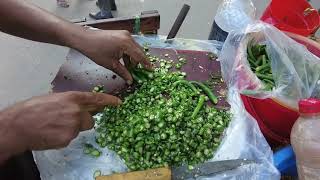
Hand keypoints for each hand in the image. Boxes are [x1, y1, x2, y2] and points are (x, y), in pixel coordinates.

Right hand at [0, 91, 120, 157]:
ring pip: (80, 129)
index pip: (96, 99)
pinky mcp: (69, 138)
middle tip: (67, 121)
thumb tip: (80, 106)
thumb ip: (70, 102)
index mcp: (72, 98)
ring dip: (72, 128)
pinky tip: (52, 133)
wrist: (18, 125)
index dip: (108, 101)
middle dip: (83, 121)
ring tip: (55, 126)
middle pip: (90, 119)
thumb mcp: (54, 98)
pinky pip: (71, 137)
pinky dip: (64, 136)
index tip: (118, 103)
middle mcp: (76, 111)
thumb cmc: (32, 109)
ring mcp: (74, 125)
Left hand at [76, 29, 151, 83]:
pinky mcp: (121, 34)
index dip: (146, 65)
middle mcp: (128, 37)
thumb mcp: (111, 64)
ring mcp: (125, 34)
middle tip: (140, 73)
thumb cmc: (96, 51)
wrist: (84, 39)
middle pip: (139, 52)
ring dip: (133, 58)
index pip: (140, 56)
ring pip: (134, 49)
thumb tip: (131, 81)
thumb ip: (123, 72)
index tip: (151, 71)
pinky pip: (129, 45)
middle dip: (140, 62)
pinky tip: (125, 61)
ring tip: (130, 69)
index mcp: (127, 44)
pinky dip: (129, 53)